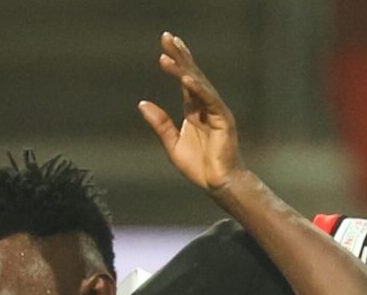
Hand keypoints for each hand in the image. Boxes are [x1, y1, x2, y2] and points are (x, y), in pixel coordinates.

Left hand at [138, 31, 243, 193]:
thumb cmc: (200, 168)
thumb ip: (160, 123)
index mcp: (195, 110)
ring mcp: (216, 112)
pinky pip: (210, 101)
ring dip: (184, 68)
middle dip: (180, 55)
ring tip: (170, 53)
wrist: (218, 185)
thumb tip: (143, 103)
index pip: (184, 81)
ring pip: (199, 85)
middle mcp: (206, 107)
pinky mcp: (224, 121)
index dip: (175, 63)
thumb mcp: (172, 144)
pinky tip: (186, 78)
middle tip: (167, 36)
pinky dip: (198, 89)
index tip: (164, 46)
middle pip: (192, 75)